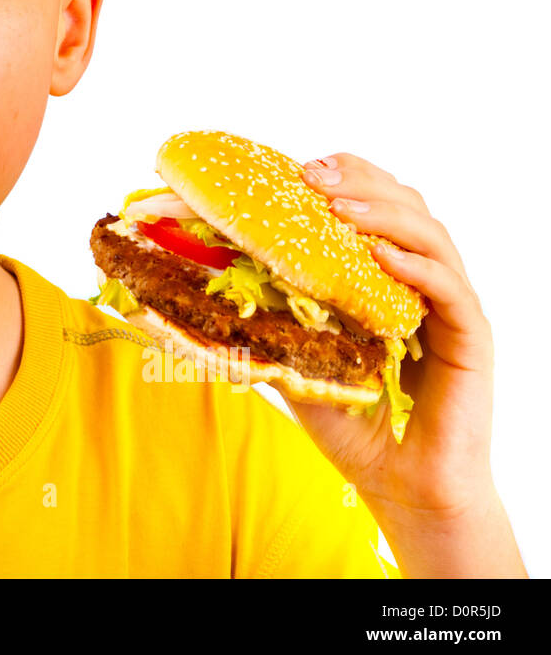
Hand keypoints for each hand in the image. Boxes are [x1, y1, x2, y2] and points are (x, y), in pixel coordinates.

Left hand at [282, 152, 495, 517]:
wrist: (401, 486)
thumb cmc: (352, 423)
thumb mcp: (293, 364)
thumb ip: (259, 328)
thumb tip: (184, 300)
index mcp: (383, 278)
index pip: (371, 207)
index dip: (342, 179)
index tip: (297, 167)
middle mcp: (420, 282)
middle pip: (404, 205)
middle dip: (358, 182)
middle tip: (312, 174)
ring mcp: (448, 308)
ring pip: (429, 236)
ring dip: (383, 213)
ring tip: (340, 207)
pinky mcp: (470, 339)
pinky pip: (448, 290)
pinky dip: (416, 267)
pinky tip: (381, 257)